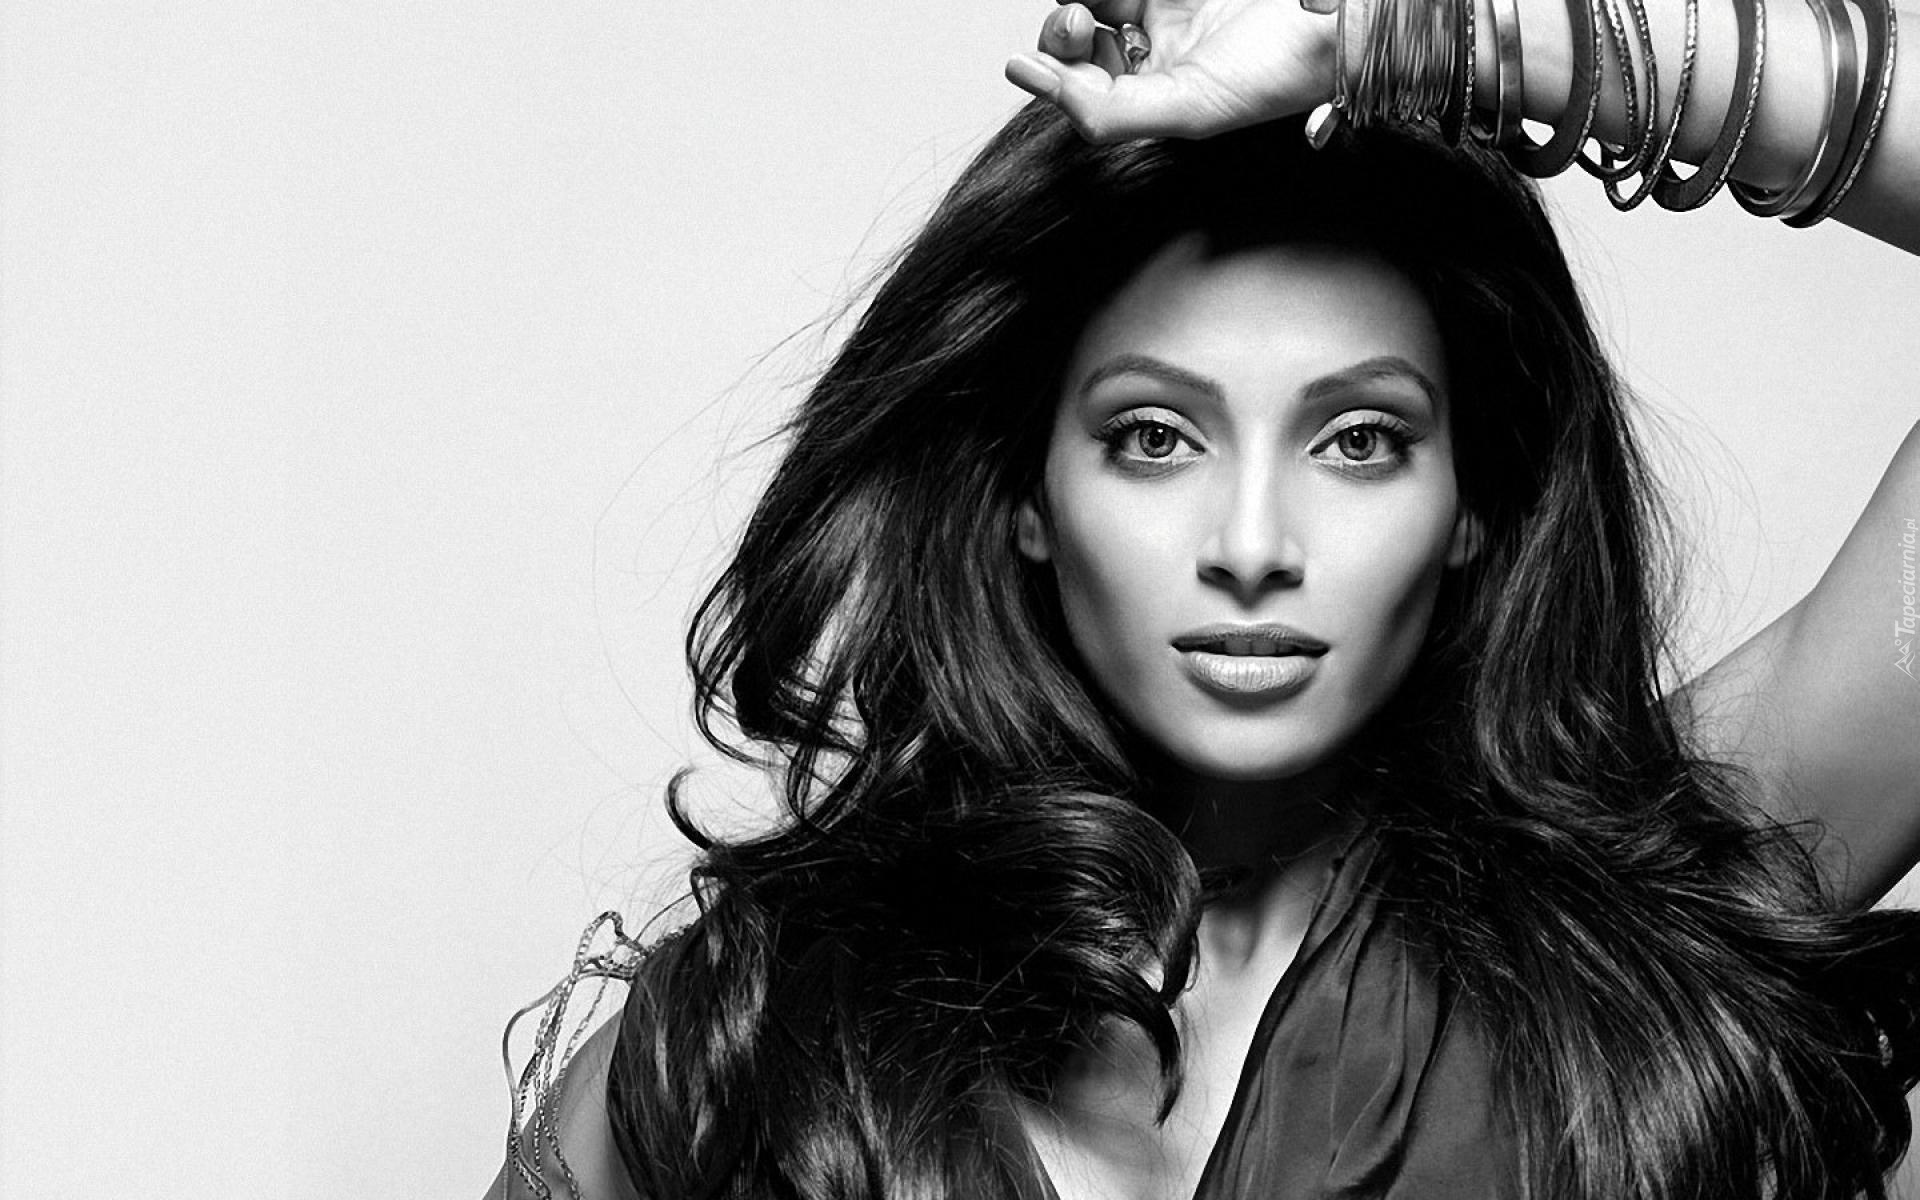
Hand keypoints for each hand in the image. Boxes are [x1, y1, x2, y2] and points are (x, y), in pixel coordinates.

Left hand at [1005, 0, 1338, 142]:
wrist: (1348, 18)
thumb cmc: (1285, 69)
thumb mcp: (1192, 108)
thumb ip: (1116, 115)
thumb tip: (1052, 98)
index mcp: (1161, 95)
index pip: (1084, 87)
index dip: (1052, 75)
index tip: (1024, 63)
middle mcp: (1161, 49)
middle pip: (1082, 35)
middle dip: (1064, 28)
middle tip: (1080, 17)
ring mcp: (1170, 4)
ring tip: (1093, 1)